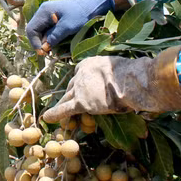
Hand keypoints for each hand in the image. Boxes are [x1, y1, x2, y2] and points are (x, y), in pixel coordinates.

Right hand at [26, 0, 114, 53]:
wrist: (92, 5)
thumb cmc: (80, 14)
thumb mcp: (67, 27)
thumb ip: (54, 37)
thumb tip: (44, 48)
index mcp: (44, 11)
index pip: (31, 29)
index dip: (34, 42)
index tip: (43, 53)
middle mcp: (43, 12)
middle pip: (34, 30)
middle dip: (39, 42)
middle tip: (48, 52)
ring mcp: (47, 14)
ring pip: (40, 31)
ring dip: (44, 41)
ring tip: (52, 48)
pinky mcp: (52, 18)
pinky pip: (46, 29)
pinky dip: (49, 37)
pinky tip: (55, 41)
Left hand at [42, 47, 180, 121]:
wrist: (132, 81)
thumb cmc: (133, 74)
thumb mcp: (122, 67)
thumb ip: (118, 72)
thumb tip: (133, 74)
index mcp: (89, 63)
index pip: (80, 75)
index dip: (82, 84)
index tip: (84, 89)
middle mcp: (80, 73)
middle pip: (73, 86)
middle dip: (72, 94)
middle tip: (70, 101)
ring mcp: (79, 88)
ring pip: (68, 97)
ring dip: (63, 104)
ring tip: (53, 111)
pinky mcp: (81, 102)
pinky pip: (64, 109)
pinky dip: (55, 113)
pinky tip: (47, 118)